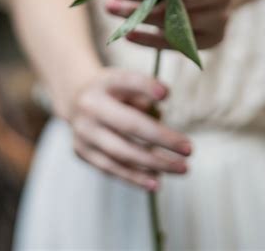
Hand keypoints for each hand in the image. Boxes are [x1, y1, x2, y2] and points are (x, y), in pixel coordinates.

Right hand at [69, 68, 191, 190]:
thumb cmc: (114, 90)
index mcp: (104, 82)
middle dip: (161, 139)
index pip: (126, 81)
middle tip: (189, 149)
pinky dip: (135, 177)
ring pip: (121, 153)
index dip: (145, 86)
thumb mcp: (127, 82)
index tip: (166, 94)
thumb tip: (160, 115)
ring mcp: (83, 131)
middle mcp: (90, 106)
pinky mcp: (81, 152)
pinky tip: (157, 181)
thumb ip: (144, 93)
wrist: (75, 99)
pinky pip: (111, 168)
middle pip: (129, 124)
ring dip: (154, 164)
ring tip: (181, 169)